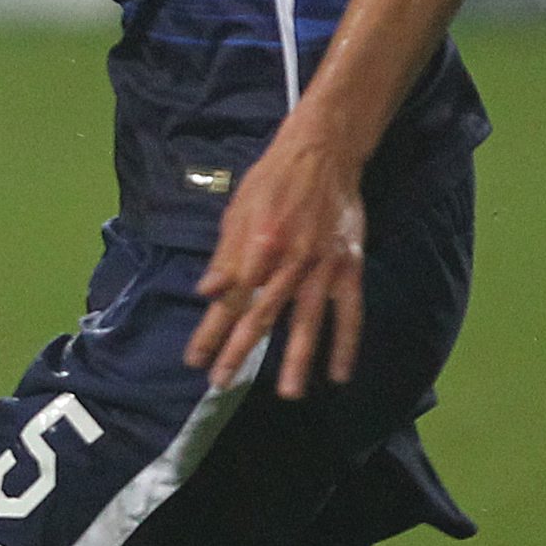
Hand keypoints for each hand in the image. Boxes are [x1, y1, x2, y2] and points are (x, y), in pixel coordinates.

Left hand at [185, 118, 367, 400]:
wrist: (322, 153)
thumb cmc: (272, 180)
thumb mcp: (237, 211)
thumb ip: (224, 256)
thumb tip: (207, 294)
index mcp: (256, 247)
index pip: (229, 300)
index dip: (211, 332)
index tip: (196, 361)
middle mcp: (288, 261)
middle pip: (261, 316)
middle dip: (240, 352)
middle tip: (223, 385)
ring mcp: (322, 266)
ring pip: (307, 321)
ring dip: (297, 359)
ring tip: (288, 393)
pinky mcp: (348, 266)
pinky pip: (349, 312)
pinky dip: (346, 343)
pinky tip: (340, 374)